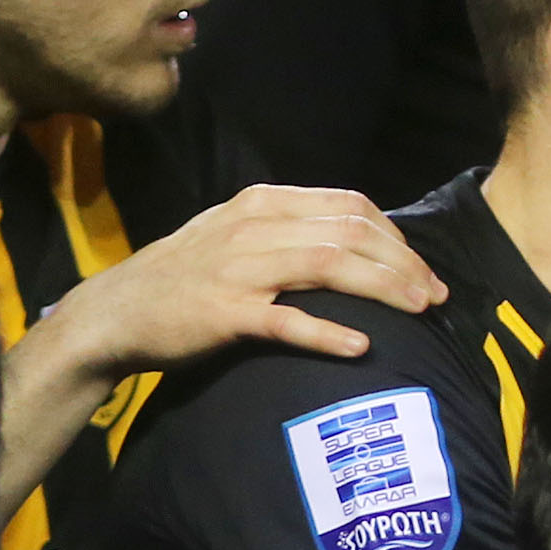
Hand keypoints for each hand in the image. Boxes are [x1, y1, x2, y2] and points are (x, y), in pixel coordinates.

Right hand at [41, 182, 443, 379]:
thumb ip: (286, 232)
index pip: (349, 205)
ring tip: (420, 310)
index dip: (396, 235)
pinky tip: (360, 346)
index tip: (421, 266)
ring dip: (384, 287)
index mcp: (262, 203)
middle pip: (350, 232)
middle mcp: (255, 227)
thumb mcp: (233, 235)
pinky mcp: (225, 313)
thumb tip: (350, 244)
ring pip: (330, 265)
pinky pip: (287, 320)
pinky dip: (328, 332)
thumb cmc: (181, 280)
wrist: (114, 314)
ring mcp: (239, 268)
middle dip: (403, 262)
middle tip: (436, 295)